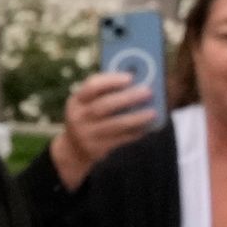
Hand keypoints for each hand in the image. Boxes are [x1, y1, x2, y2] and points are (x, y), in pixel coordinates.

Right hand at [50, 69, 158, 189]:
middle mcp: (78, 117)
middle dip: (127, 98)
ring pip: (115, 125)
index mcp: (77, 100)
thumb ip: (107, 92)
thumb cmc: (90, 117)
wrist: (74, 149)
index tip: (131, 78)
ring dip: (136, 118)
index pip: (92, 86)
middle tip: (148, 92)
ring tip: (152, 112)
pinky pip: (120, 139)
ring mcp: (86, 134)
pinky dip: (134, 132)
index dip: (111, 81)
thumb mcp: (89, 103)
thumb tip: (139, 82)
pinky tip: (146, 127)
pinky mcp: (96, 148)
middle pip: (104, 105)